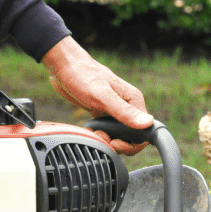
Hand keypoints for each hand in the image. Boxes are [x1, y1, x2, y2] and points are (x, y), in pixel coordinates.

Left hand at [42, 36, 152, 154]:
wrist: (63, 67)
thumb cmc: (82, 75)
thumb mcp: (103, 96)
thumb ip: (124, 112)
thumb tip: (147, 123)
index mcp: (133, 101)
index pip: (145, 132)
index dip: (132, 144)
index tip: (115, 142)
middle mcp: (128, 106)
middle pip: (132, 137)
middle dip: (118, 144)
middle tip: (102, 138)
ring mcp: (116, 110)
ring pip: (119, 136)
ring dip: (107, 140)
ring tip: (95, 133)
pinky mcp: (104, 113)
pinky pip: (108, 131)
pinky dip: (100, 135)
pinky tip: (91, 130)